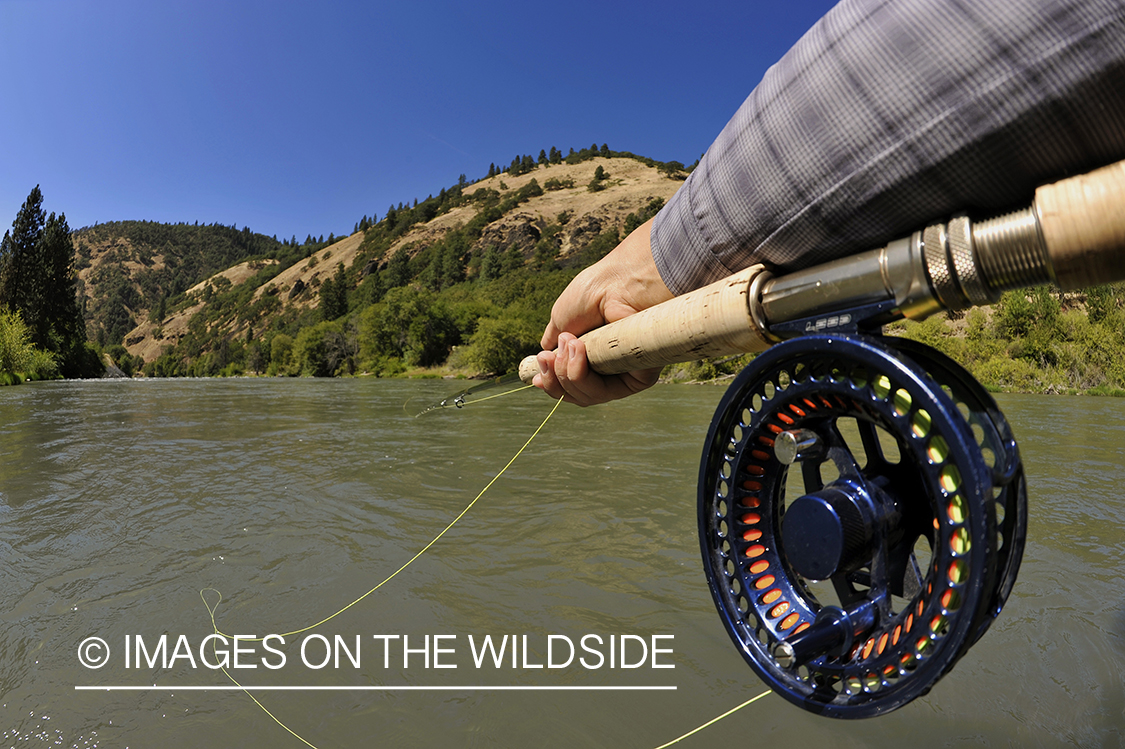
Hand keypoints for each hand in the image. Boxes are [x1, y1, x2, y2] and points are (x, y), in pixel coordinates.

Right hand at [533, 218, 673, 405]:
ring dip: (567, 373)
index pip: (571, 385)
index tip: (537, 378)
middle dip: (556, 379)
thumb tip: (544, 360)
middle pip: (576, 395)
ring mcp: (624, 373)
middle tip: (548, 357)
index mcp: (592, 356)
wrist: (612, 284)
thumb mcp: (561, 322)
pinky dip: (583, 377)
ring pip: (588, 397)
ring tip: (569, 344)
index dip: (552, 386)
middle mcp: (609, 368)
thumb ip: (554, 346)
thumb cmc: (590, 296)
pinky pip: (605, 392)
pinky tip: (579, 352)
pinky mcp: (638, 376)